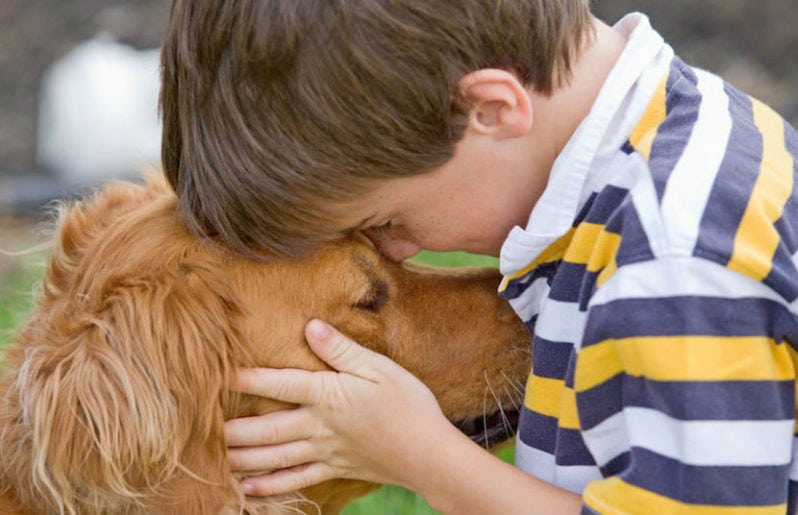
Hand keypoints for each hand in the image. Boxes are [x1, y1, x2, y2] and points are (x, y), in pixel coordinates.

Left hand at [224, 319, 454, 496]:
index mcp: (328, 394)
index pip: (278, 383)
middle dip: (232, 428)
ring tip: (214, 457)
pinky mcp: (334, 469)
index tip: (217, 372)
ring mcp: (325, 451)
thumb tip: (310, 326)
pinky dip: (269, 487)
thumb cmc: (409, 404)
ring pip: (274, 456)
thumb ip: (342, 349)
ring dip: (242, 457)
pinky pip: (296, 481)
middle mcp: (319, 425)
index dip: (246, 376)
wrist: (429, 453)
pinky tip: (247, 489)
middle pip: (266, 427)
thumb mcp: (379, 367)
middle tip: (201, 426)